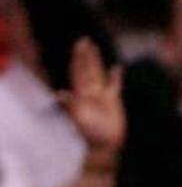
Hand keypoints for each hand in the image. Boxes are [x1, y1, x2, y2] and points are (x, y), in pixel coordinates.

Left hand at [60, 38, 124, 158]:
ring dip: (96, 61)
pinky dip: (116, 78)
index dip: (78, 58)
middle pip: (87, 69)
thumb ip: (70, 104)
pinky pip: (114, 87)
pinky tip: (117, 68)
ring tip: (95, 48)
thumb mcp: (78, 117)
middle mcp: (90, 92)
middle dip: (85, 55)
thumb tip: (59, 94)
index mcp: (81, 94)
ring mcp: (101, 96)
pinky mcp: (113, 102)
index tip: (78, 46)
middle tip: (84, 40)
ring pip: (98, 74)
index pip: (78, 72)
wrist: (104, 146)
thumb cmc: (90, 134)